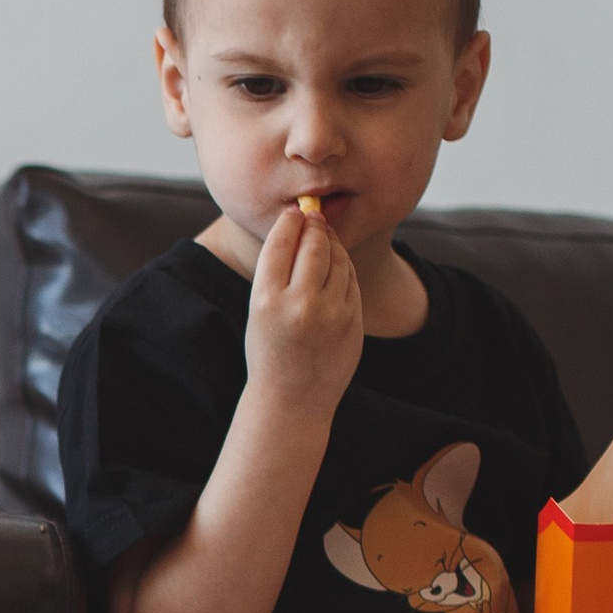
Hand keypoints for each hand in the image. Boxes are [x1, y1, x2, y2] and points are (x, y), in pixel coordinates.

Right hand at [243, 202, 363, 422]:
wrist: (292, 399)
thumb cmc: (269, 351)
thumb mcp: (258, 312)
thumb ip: (275, 272)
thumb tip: (298, 223)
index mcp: (267, 301)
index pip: (282, 243)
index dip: (291, 221)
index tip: (295, 212)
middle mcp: (300, 305)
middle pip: (315, 245)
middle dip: (315, 226)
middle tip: (314, 217)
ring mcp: (332, 314)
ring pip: (339, 259)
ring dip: (333, 243)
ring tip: (324, 239)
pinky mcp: (353, 320)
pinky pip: (351, 280)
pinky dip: (344, 266)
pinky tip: (335, 265)